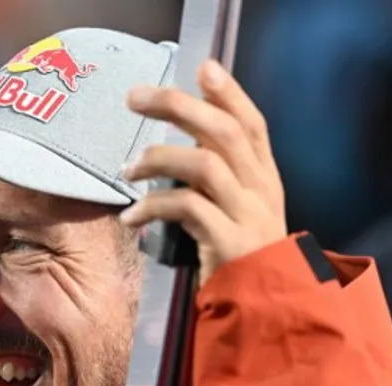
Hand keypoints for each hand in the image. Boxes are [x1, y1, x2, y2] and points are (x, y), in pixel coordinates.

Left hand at [119, 59, 287, 283]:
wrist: (262, 313)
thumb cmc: (239, 261)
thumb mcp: (236, 214)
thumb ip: (220, 180)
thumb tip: (182, 142)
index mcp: (264, 179)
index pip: (252, 124)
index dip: (230, 93)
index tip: (203, 66)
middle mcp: (261, 191)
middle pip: (223, 132)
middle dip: (178, 106)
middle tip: (135, 97)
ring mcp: (248, 217)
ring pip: (205, 165)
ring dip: (158, 158)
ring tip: (126, 170)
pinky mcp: (229, 244)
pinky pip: (186, 209)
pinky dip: (152, 207)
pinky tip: (131, 218)